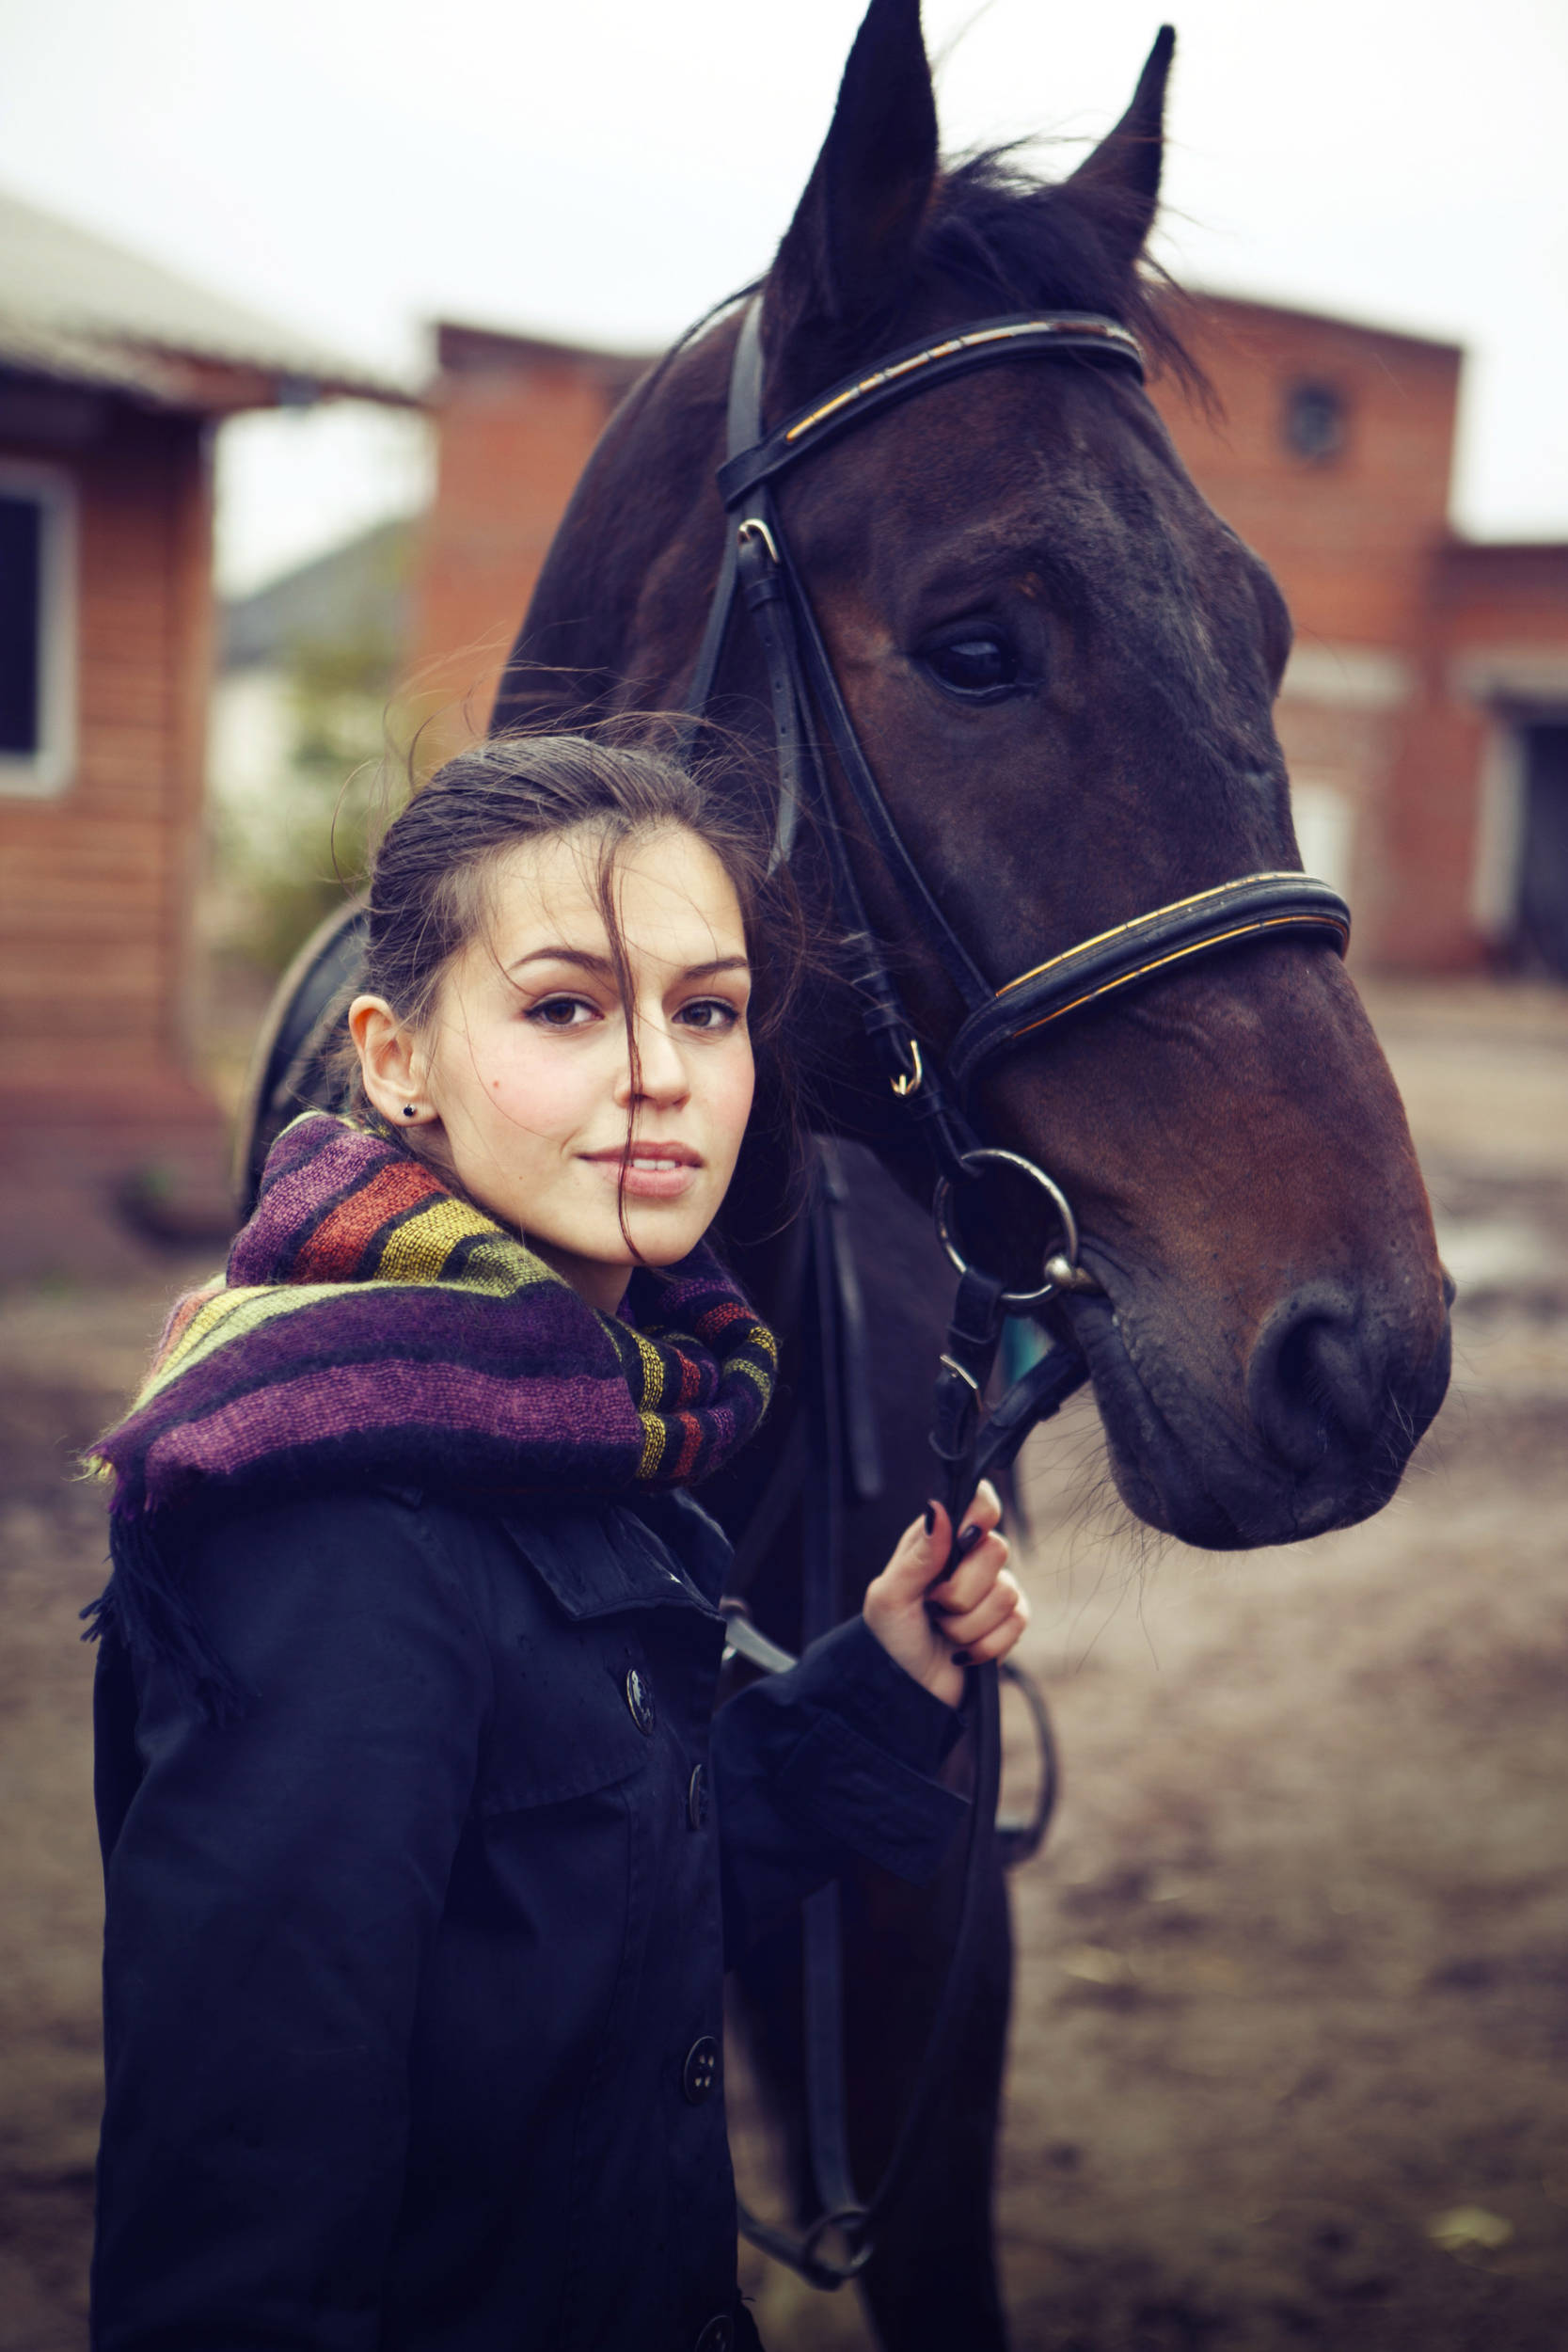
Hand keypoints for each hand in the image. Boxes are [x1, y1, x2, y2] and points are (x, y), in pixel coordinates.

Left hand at [861, 1480, 1027, 1709]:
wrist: (905, 1693)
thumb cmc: (890, 1640)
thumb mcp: (890, 1597)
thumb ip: (918, 1555)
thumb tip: (938, 1509)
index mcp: (939, 1542)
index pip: (978, 1502)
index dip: (982, 1512)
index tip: (966, 1537)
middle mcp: (969, 1560)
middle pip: (996, 1550)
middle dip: (960, 1591)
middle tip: (934, 1607)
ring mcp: (992, 1591)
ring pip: (1007, 1593)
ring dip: (967, 1625)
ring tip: (943, 1633)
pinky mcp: (1007, 1624)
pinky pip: (1017, 1623)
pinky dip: (985, 1645)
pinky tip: (963, 1653)